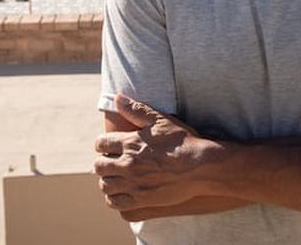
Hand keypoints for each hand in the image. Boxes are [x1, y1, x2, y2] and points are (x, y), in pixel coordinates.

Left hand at [94, 94, 218, 211]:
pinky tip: (121, 192)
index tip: (109, 146)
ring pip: (105, 185)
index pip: (101, 143)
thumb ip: (137, 110)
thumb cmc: (183, 141)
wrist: (201, 167)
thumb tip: (117, 98)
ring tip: (116, 178)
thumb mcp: (161, 121)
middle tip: (112, 162)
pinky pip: (115, 202)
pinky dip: (114, 198)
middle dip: (103, 162)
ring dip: (108, 180)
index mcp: (131, 143)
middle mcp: (128, 164)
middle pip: (99, 166)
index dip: (103, 144)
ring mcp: (134, 183)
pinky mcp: (141, 200)